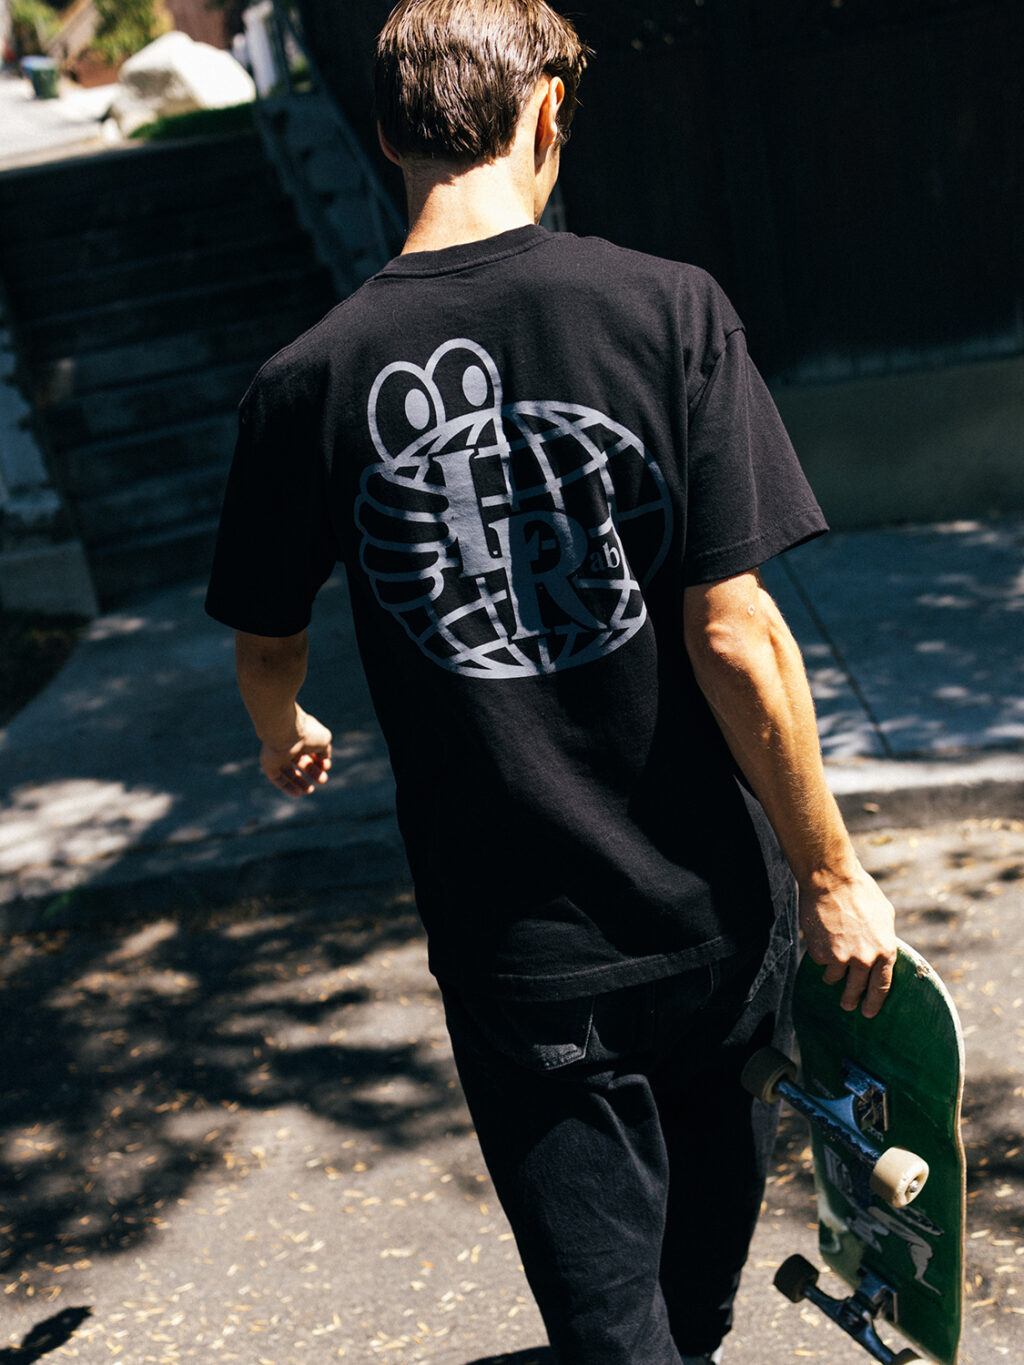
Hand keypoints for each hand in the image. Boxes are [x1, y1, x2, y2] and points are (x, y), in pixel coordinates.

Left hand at [259, 707, 332, 797]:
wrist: (284, 732)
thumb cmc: (306, 733)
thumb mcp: (324, 740)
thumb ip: (325, 751)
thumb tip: (325, 761)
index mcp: (301, 735)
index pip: (311, 751)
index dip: (320, 761)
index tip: (326, 767)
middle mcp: (289, 745)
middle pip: (301, 762)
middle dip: (313, 772)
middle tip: (322, 780)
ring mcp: (277, 755)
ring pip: (288, 772)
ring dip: (300, 782)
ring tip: (310, 790)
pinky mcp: (268, 764)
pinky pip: (277, 778)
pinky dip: (287, 786)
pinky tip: (298, 793)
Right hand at [798, 863, 896, 1018]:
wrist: (831, 880)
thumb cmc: (860, 892)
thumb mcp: (884, 914)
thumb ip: (884, 937)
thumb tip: (882, 950)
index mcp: (885, 951)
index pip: (882, 987)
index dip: (875, 1002)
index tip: (869, 1013)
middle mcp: (865, 960)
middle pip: (857, 990)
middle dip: (851, 999)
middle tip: (847, 1005)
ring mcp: (842, 958)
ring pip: (834, 978)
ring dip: (832, 973)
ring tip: (830, 960)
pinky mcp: (821, 954)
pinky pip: (820, 963)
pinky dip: (819, 956)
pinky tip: (820, 940)